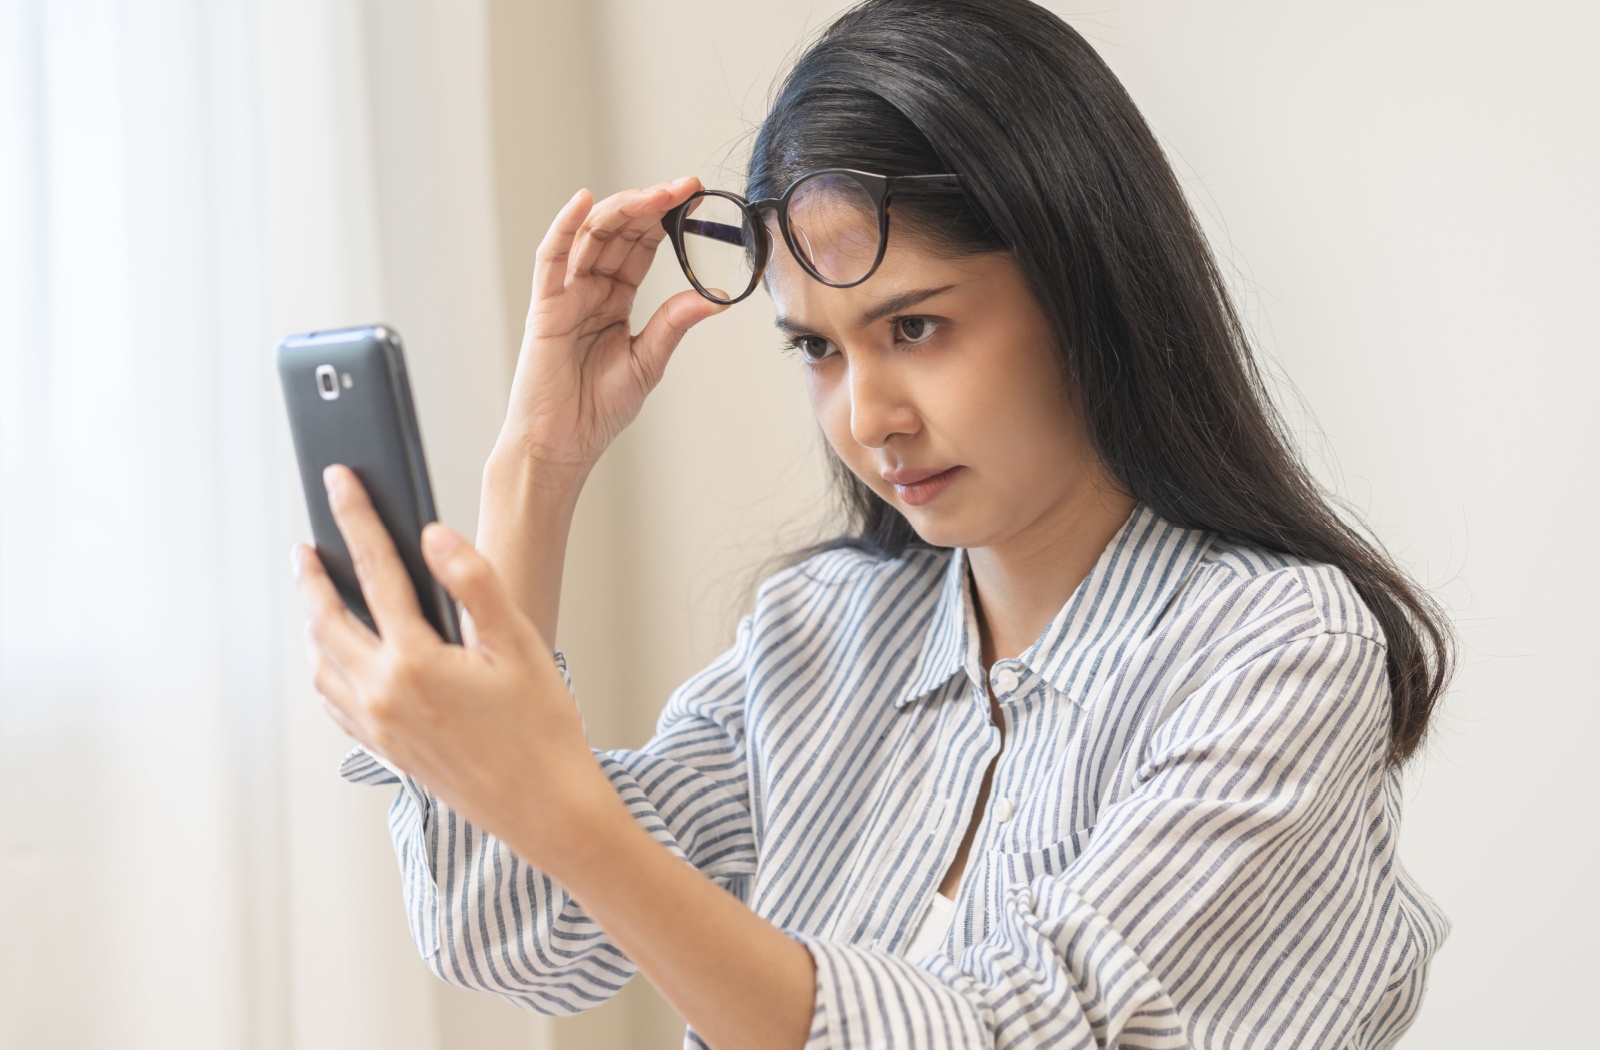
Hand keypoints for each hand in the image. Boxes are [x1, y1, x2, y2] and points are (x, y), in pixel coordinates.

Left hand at [293, 464, 619, 864]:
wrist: (546, 809)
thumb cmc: (543, 729)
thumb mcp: (518, 644)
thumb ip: (473, 582)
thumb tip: (432, 535)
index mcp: (415, 661)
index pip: (375, 570)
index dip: (355, 518)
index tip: (340, 482)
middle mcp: (384, 694)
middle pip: (327, 619)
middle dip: (314, 575)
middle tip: (307, 545)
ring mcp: (379, 727)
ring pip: (322, 663)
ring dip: (314, 623)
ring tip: (318, 596)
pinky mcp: (385, 751)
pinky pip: (335, 703)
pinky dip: (327, 670)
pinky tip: (339, 661)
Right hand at [501, 177, 728, 478]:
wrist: (562, 446)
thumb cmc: (596, 410)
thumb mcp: (648, 361)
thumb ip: (673, 323)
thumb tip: (714, 296)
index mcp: (615, 300)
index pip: (641, 247)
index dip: (665, 220)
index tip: (696, 199)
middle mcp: (589, 290)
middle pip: (618, 233)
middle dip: (650, 206)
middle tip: (684, 186)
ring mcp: (565, 295)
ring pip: (591, 237)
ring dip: (622, 209)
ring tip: (656, 192)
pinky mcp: (544, 307)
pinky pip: (551, 259)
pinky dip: (565, 226)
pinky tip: (585, 202)